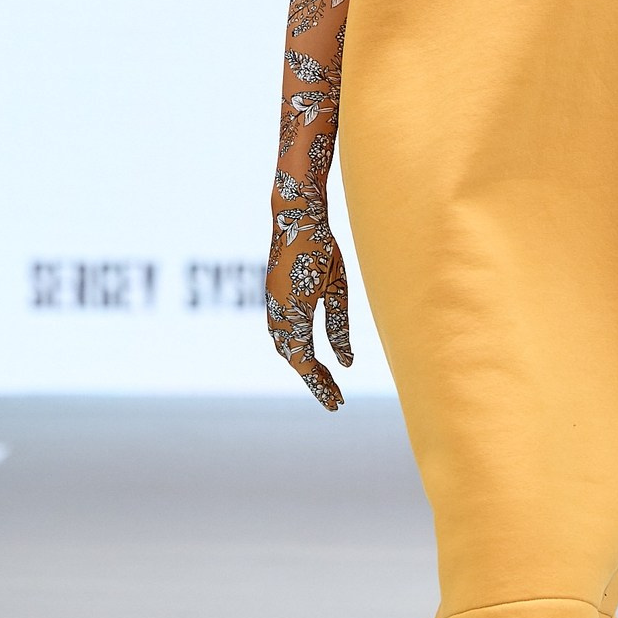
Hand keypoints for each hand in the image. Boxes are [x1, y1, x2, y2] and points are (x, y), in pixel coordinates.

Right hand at [266, 197, 352, 409]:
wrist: (294, 214)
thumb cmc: (322, 248)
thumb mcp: (338, 288)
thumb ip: (339, 326)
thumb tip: (346, 362)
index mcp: (293, 313)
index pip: (304, 362)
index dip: (320, 385)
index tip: (337, 403)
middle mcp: (276, 313)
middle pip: (292, 359)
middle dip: (313, 379)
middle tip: (335, 397)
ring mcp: (270, 304)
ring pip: (282, 347)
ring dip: (301, 364)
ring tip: (323, 378)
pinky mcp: (271, 296)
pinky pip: (278, 331)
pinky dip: (292, 347)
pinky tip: (306, 350)